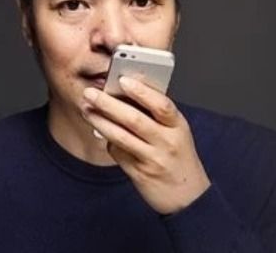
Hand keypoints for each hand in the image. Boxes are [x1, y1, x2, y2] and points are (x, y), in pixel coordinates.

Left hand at [81, 77, 210, 214]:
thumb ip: (157, 116)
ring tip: (87, 110)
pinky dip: (107, 141)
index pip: (161, 104)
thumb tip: (126, 94)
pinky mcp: (140, 173)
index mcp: (178, 126)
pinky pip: (118, 154)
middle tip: (90, 93)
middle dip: (109, 104)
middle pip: (134, 119)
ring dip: (100, 121)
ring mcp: (153, 159)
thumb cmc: (179, 157)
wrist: (188, 196)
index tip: (122, 79)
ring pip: (121, 137)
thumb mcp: (177, 133)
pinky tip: (99, 131)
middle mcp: (167, 142)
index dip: (141, 91)